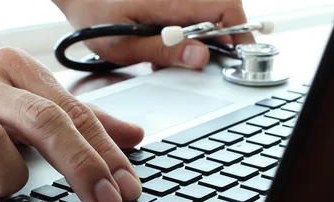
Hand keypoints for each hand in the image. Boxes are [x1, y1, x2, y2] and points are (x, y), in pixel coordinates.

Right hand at [0, 46, 143, 201]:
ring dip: (9, 176)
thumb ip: (77, 116)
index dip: (105, 153)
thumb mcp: (23, 93)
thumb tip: (133, 136)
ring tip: (8, 186)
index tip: (129, 189)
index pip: (72, 113)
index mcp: (14, 71)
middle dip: (81, 166)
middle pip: (41, 121)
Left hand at [57, 0, 252, 69]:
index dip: (239, 33)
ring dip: (200, 40)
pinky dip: (184, 35)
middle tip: (203, 64)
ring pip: (206, 16)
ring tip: (173, 56)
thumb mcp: (125, 46)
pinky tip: (163, 46)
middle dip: (220, 41)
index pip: (225, 8)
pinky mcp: (168, 3)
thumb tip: (202, 57)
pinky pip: (189, 16)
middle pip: (220, 12)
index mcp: (171, 1)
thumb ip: (165, 51)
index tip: (238, 57)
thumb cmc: (94, 16)